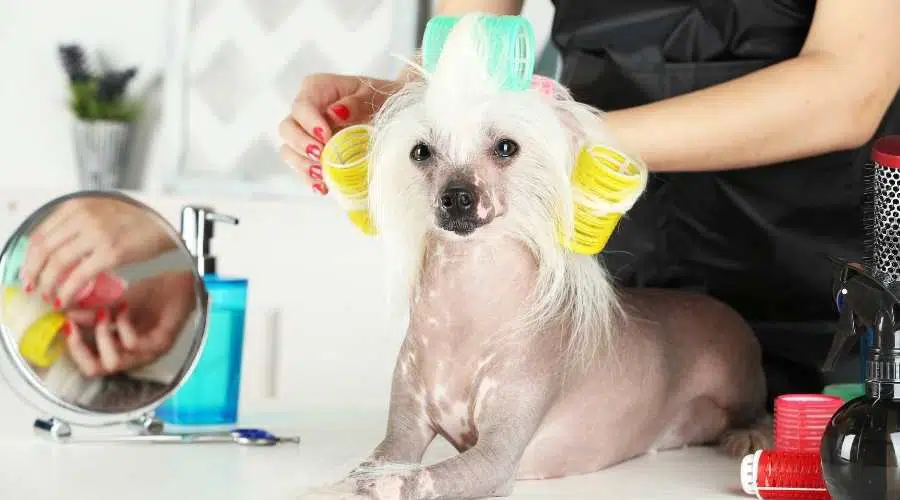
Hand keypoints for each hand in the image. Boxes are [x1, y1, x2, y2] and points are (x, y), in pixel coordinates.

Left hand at [21, 197, 176, 307]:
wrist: (165, 225)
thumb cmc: (135, 222)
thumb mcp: (99, 212)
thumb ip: (76, 224)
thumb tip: (52, 250)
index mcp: (77, 206)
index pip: (40, 234)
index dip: (29, 258)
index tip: (28, 273)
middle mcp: (83, 216)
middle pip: (44, 249)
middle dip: (34, 274)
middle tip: (34, 288)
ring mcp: (97, 234)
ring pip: (57, 264)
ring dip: (49, 285)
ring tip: (50, 296)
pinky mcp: (111, 252)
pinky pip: (79, 276)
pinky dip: (67, 291)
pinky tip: (66, 299)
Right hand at [63, 271, 195, 376]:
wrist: (181, 284)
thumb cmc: (153, 296)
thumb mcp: (116, 305)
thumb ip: (94, 315)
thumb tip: (66, 317)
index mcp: (123, 351)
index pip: (91, 367)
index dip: (73, 351)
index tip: (64, 326)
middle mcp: (135, 357)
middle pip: (98, 370)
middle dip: (80, 349)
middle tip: (75, 325)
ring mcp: (150, 353)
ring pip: (114, 362)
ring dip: (102, 335)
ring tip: (104, 313)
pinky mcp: (162, 342)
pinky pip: (133, 345)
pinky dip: (123, 326)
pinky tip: (123, 308)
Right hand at [278, 73, 399, 193]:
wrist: (391, 115)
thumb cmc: (381, 99)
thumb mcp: (375, 96)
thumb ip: (357, 103)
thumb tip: (336, 113)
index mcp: (317, 89)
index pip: (302, 105)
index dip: (309, 122)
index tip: (325, 136)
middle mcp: (306, 111)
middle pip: (287, 128)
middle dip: (301, 145)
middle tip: (320, 156)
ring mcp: (305, 134)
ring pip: (289, 150)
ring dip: (302, 165)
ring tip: (321, 175)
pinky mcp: (311, 154)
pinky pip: (301, 168)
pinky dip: (309, 179)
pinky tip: (323, 187)